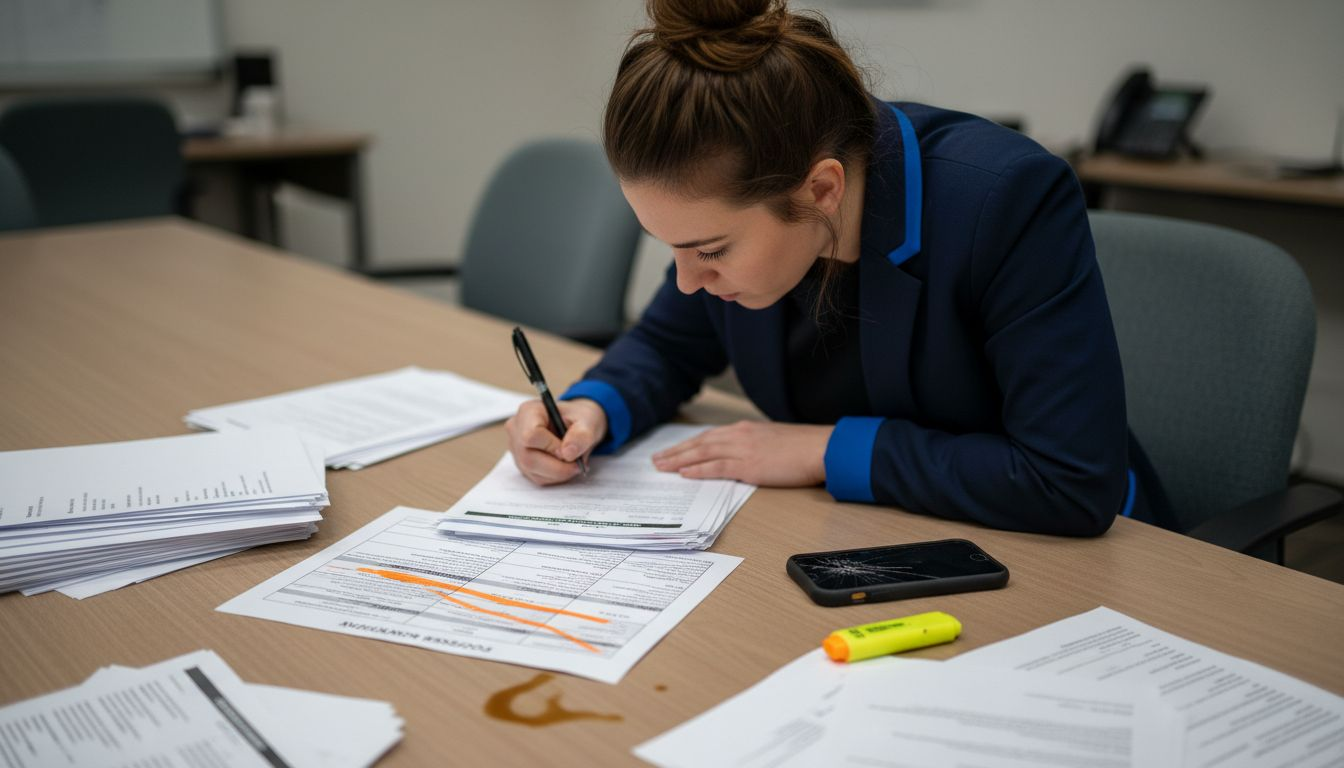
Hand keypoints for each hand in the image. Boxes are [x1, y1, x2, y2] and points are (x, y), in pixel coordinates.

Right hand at [505, 398, 607, 484]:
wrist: (578, 425)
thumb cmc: (579, 419)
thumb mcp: (588, 421)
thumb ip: (582, 435)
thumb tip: (568, 454)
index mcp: (529, 411)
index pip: (531, 435)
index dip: (552, 448)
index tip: (570, 451)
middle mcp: (517, 429)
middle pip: (528, 458)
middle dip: (557, 467)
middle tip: (577, 464)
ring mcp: (516, 447)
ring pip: (532, 470)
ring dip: (557, 473)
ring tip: (573, 463)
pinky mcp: (521, 463)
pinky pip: (536, 477)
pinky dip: (554, 477)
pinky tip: (564, 466)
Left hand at [651, 421, 831, 486]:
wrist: (821, 448)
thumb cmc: (804, 447)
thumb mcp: (773, 441)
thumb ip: (754, 445)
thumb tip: (742, 457)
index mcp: (746, 429)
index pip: (710, 436)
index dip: (689, 444)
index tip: (674, 450)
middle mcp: (740, 435)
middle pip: (700, 442)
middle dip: (676, 451)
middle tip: (657, 459)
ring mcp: (743, 449)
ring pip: (702, 453)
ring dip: (679, 460)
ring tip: (662, 466)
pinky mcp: (749, 464)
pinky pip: (717, 467)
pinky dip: (698, 469)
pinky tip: (683, 473)